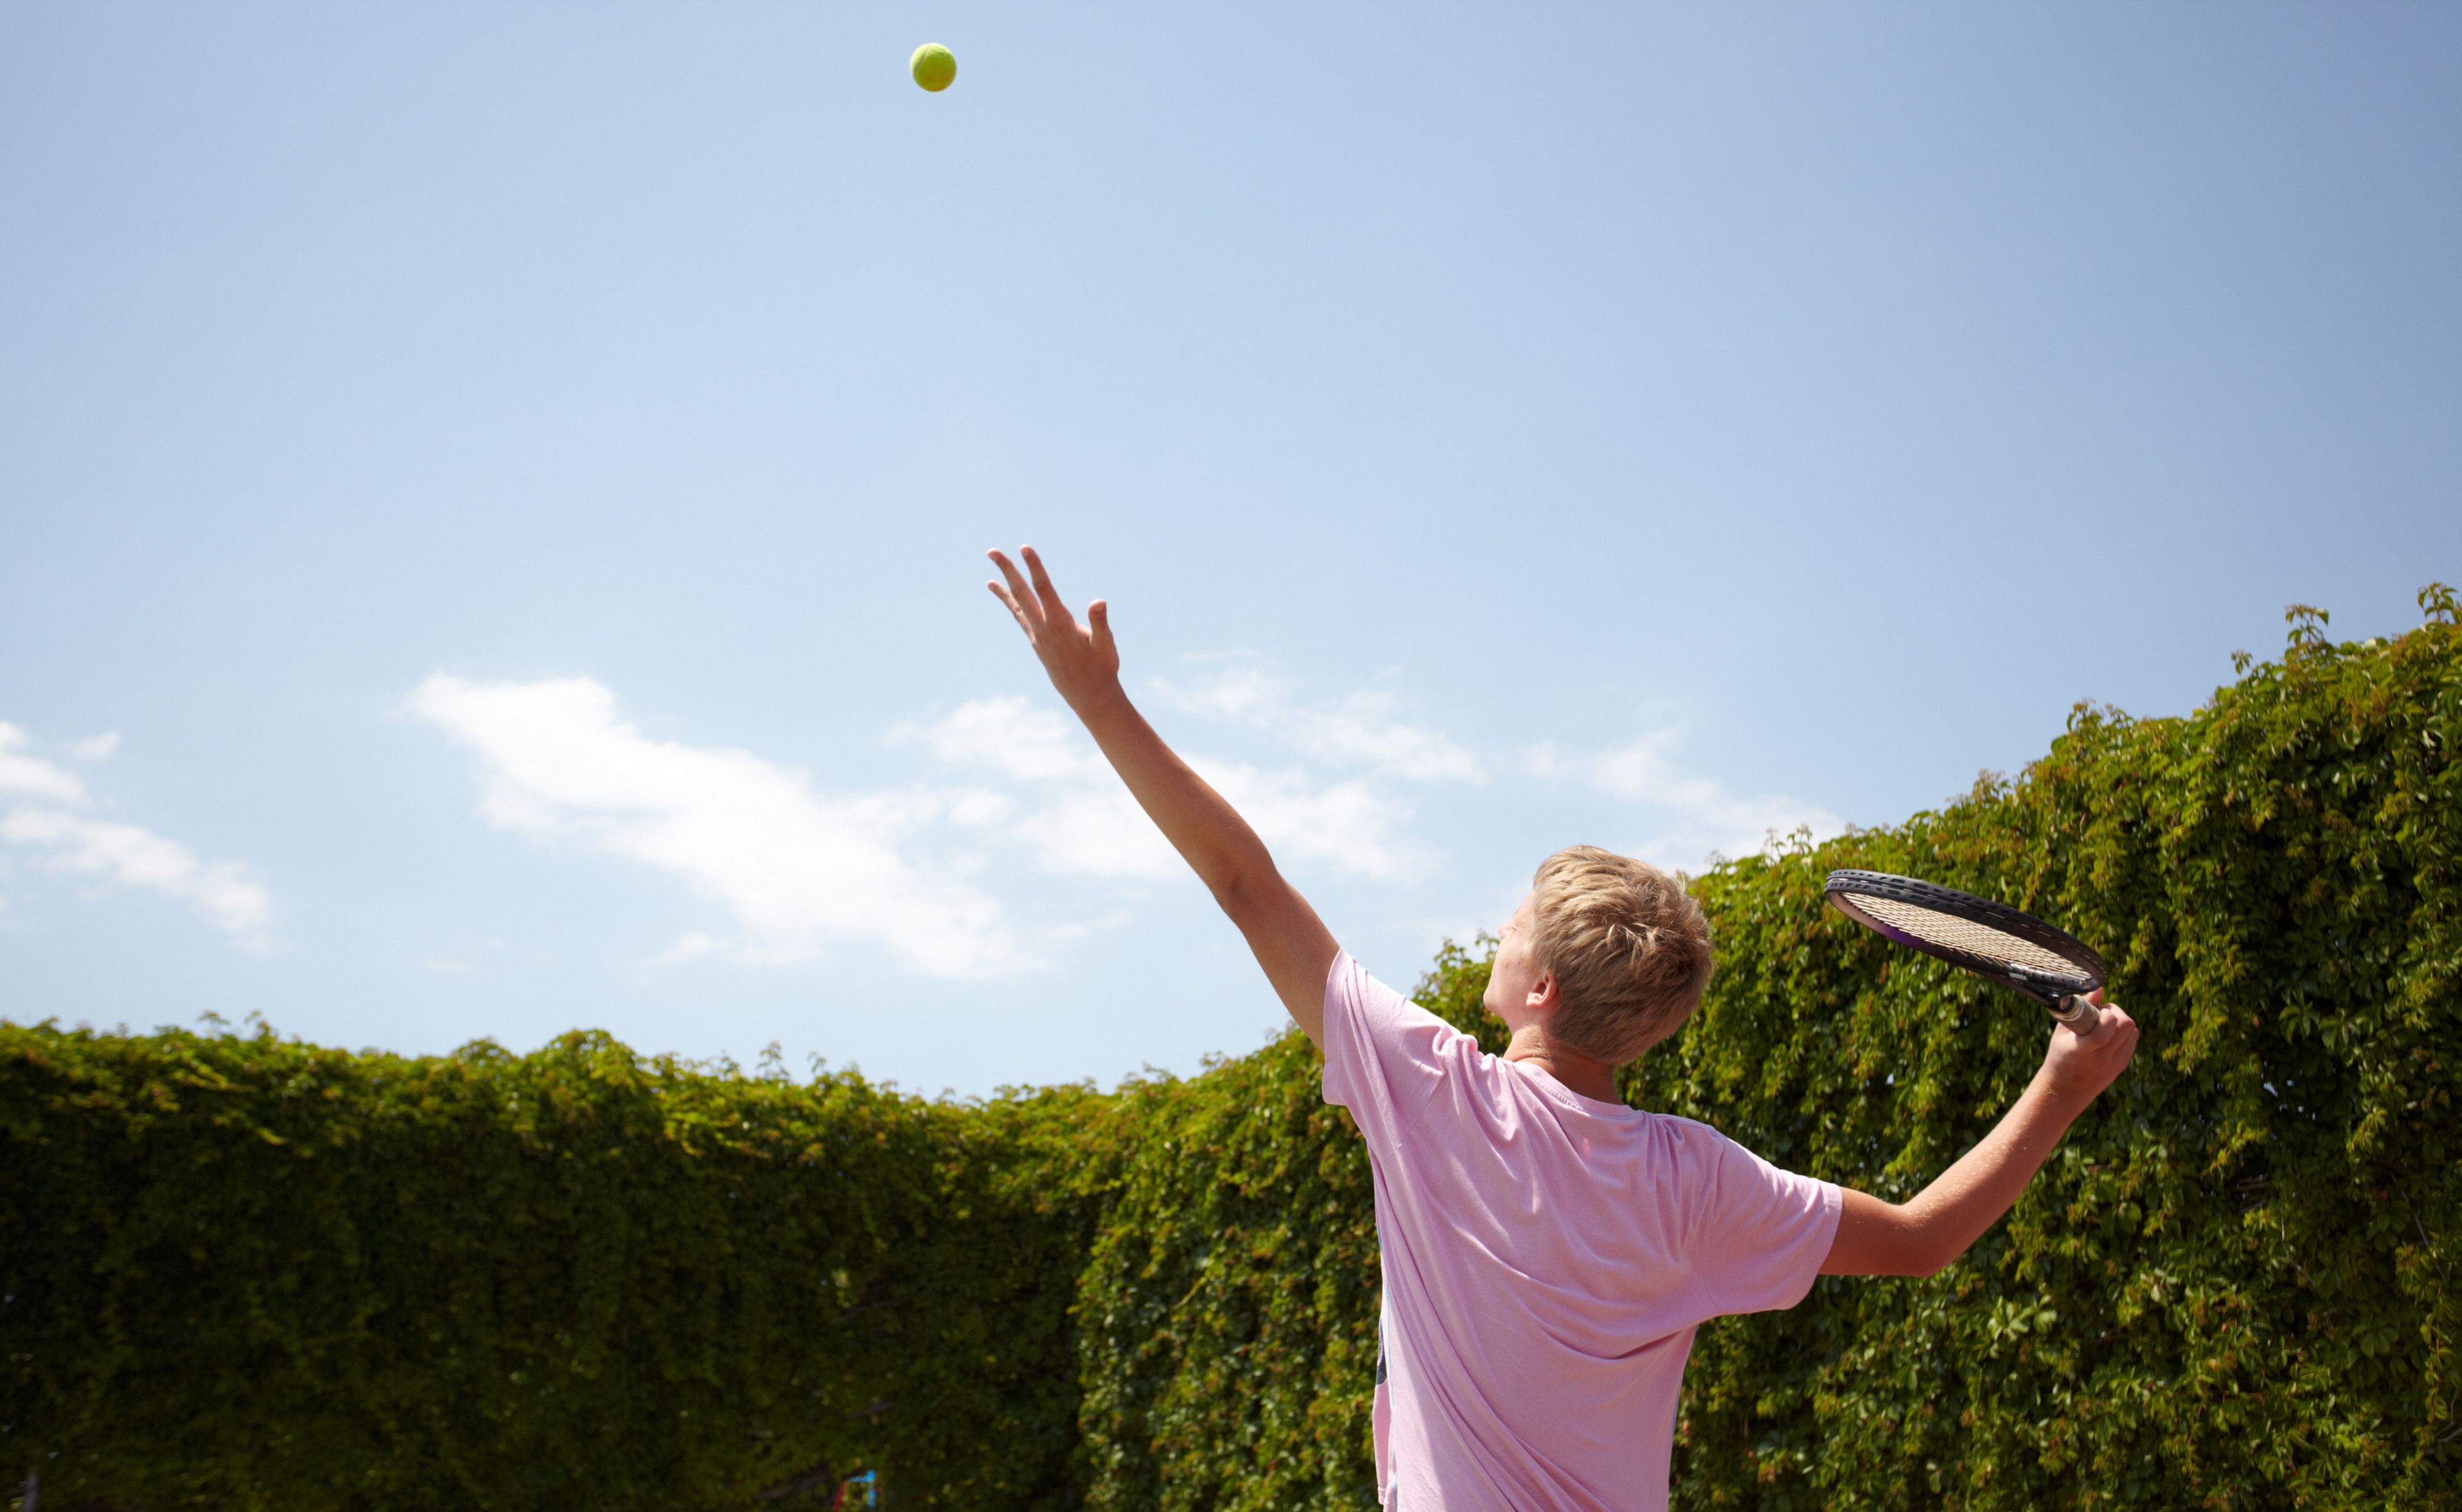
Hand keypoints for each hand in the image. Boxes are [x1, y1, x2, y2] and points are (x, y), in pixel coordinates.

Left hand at [987, 546, 1119, 712]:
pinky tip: (1006, 595)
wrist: (1088, 696)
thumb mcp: (1106, 645)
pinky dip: (1011, 604)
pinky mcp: (1037, 642)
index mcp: (1061, 624)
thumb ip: (1100, 622)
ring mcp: (1038, 636)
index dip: (1034, 567)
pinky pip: (1020, 618)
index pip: (1044, 589)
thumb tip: (1098, 602)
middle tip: (992, 551)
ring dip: (1004, 587)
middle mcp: (1044, 629)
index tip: (1024, 548)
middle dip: (1008, 570)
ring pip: (1018, 606)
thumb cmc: (1102, 668)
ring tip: (989, 575)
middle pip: (1021, 594)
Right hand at [2039, 988, 2138, 1105]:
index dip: (2105, 1014)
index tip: (2095, 1010)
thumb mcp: (2062, 1034)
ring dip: (2121, 1021)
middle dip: (2116, 1012)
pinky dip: (2124, 1031)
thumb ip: (2080, 1010)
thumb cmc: (2059, 1057)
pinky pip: (2132, 1039)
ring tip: (2104, 1023)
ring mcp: (2115, 1063)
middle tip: (2102, 1013)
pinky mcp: (2122, 1065)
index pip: (2104, 1031)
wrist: (2067, 1090)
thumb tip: (2099, 989)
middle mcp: (2102, 1058)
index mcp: (2082, 1050)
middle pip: (2125, 1025)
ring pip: (2132, 1030)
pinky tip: (2109, 1033)